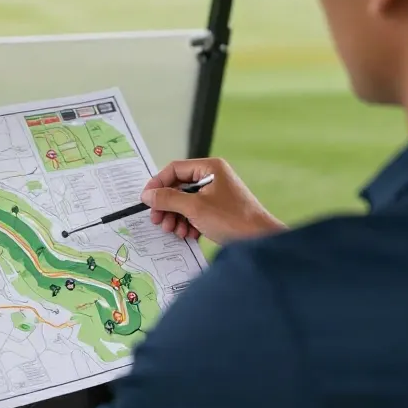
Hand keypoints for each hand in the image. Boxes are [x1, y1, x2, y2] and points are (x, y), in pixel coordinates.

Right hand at [140, 157, 283, 244]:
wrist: (260, 240)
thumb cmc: (232, 219)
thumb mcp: (194, 207)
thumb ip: (168, 198)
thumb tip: (147, 195)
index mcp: (210, 168)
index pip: (174, 169)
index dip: (158, 184)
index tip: (146, 200)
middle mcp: (213, 177)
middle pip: (178, 187)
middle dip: (167, 206)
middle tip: (157, 220)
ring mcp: (216, 194)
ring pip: (185, 202)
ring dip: (176, 217)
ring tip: (173, 230)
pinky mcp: (219, 210)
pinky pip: (195, 212)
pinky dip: (188, 223)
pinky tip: (187, 234)